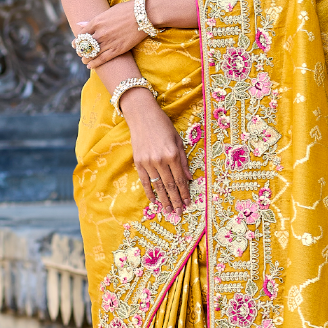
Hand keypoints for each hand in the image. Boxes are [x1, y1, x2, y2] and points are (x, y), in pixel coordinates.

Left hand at [80, 0, 142, 62]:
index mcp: (97, 22)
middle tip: (80, 53)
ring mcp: (108, 42)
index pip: (81, 34)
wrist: (143, 15)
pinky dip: (94, 63)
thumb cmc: (126, 10)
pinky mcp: (117, 50)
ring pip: (92, 54)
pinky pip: (102, 59)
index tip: (76, 44)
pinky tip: (90, 66)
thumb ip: (93, 21)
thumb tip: (80, 24)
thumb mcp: (107, 12)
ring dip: (86, 59)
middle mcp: (100, 33)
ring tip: (84, 61)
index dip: (77, 41)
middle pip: (85, 45)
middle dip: (81, 51)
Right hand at [122, 90, 191, 217]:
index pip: (180, 179)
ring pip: (157, 186)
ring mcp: (148, 162)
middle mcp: (160, 160)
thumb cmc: (163, 125)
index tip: (188, 203)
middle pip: (169, 185)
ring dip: (164, 199)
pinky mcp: (138, 162)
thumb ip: (183, 160)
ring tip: (168, 210)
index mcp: (172, 154)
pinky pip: (145, 181)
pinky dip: (149, 192)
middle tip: (179, 212)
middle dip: (176, 200)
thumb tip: (188, 178)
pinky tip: (154, 200)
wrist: (142, 115)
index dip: (185, 193)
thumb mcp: (178, 140)